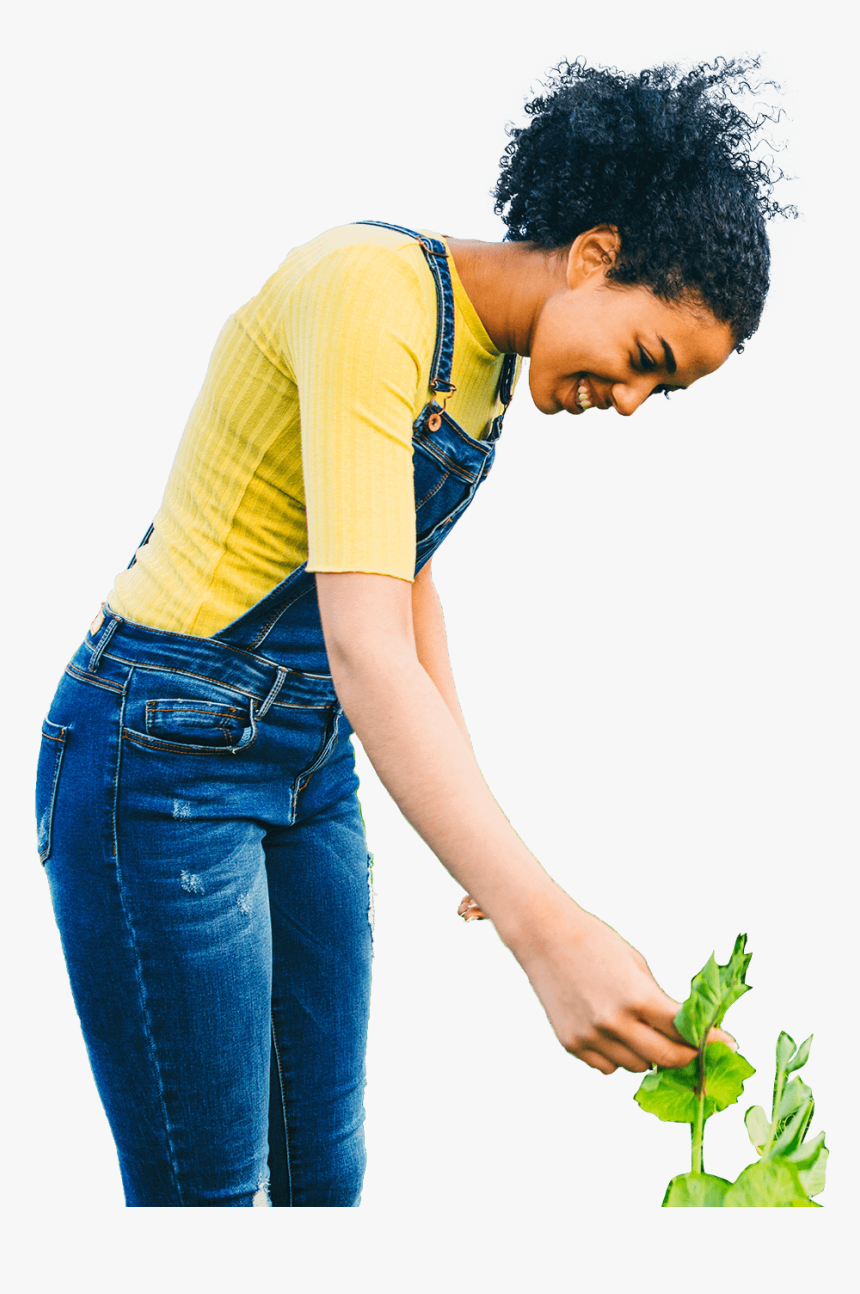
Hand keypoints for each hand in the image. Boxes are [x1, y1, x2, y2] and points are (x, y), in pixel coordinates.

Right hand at [462, 886, 736, 1074]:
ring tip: (645, 1033)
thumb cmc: (596, 942)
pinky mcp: (571, 1044)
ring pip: (637, 1067)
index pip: (684, 1033)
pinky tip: (615, 1033)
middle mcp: (614, 1022)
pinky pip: (607, 1066)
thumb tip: (687, 1032)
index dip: (711, 1040)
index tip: (728, 1045)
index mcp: (636, 996)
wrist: (544, 935)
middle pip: (666, 1058)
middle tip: (696, 1051)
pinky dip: (618, 1057)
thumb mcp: (637, 965)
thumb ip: (659, 1001)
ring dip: (649, 1056)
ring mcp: (590, 1037)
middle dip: (687, 1057)